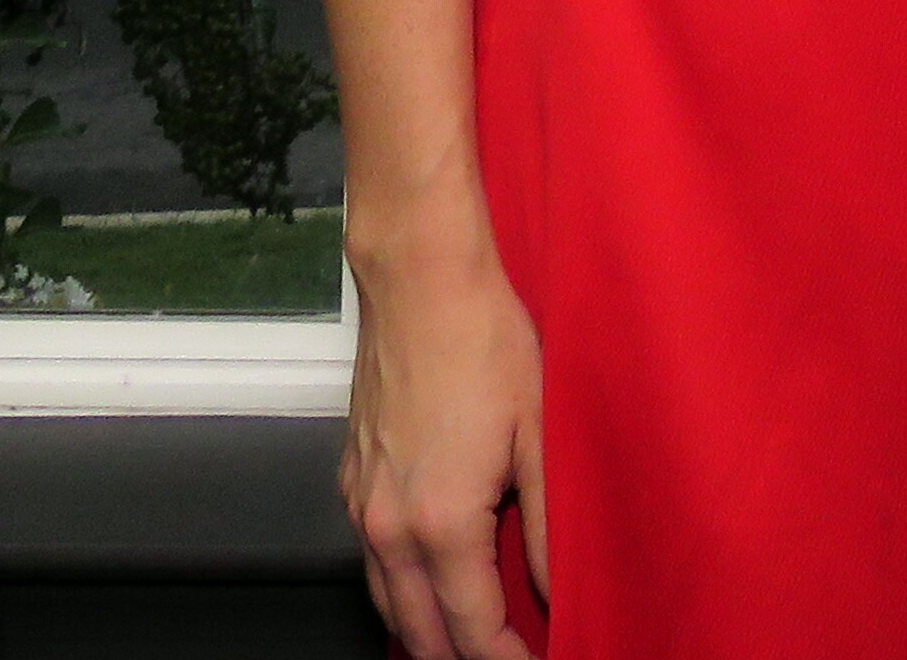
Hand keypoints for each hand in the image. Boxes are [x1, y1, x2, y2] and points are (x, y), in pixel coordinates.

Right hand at [342, 250, 547, 659]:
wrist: (421, 284)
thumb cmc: (485, 346)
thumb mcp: (538, 437)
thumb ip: (547, 526)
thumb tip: (556, 590)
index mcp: (440, 525)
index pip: (471, 630)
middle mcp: (388, 528)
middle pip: (419, 632)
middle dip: (462, 655)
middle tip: (506, 653)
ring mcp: (360, 505)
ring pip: (386, 601)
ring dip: (425, 628)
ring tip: (472, 633)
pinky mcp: (349, 480)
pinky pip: (371, 560)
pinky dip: (400, 585)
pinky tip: (433, 575)